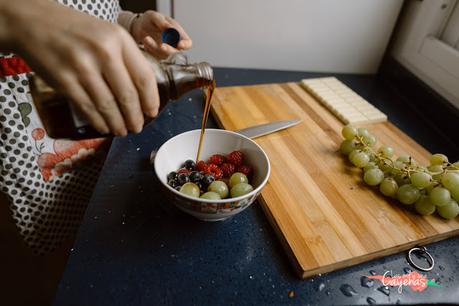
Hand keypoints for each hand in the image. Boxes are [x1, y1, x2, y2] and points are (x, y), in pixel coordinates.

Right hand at [2, 0, 158, 135]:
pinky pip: (87, 108)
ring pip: (108, 106)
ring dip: (117, 123)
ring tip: (122, 130)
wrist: (32, 22)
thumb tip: (142, 91)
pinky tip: (104, 126)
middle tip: (137, 126)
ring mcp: (82, 67)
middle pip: (127, 95)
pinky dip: (98, 121)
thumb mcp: (106, 33)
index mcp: (119, 38)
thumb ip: (124, 57)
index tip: (152, 112)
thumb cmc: (73, 29)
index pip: (144, 77)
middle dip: (135, 117)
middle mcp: (103, 52)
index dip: (151, 100)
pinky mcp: (64, 81)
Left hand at [131, 10, 191, 58]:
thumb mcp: (154, 17)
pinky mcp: (157, 55)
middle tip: (161, 45)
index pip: (188, 43)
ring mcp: (166, 51)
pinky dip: (149, 49)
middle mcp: (174, 44)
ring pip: (164, 55)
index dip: (185, 45)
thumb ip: (162, 22)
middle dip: (168, 49)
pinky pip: (155, 56)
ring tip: (146, 38)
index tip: (179, 44)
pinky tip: (146, 40)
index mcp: (178, 33)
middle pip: (176, 52)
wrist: (140, 26)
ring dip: (155, 48)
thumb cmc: (151, 20)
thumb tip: (170, 28)